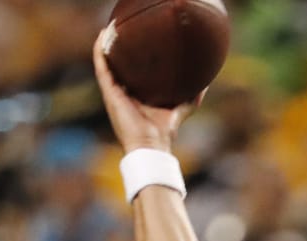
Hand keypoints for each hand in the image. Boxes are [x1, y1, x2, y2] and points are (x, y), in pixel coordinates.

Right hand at [93, 24, 201, 153]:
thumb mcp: (183, 107)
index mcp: (137, 96)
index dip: (134, 58)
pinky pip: (102, 69)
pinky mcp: (111, 93)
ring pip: (106, 65)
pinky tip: (102, 38)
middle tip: (123, 32)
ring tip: (108, 30)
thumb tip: (206, 81)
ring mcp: (114, 93)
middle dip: (119, 50)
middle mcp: (123, 93)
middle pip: (118, 67)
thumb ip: (193, 95)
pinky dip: (100, 53)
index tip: (138, 42)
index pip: (133, 74)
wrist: (152, 145)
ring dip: (105, 47)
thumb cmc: (164, 131)